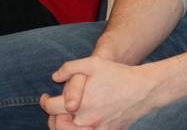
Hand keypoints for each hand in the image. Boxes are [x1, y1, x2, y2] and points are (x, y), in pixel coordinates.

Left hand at [42, 56, 162, 128]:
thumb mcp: (93, 63)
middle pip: (57, 125)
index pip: (50, 108)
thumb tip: (55, 77)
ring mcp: (97, 129)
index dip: (44, 101)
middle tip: (53, 108)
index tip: (45, 97)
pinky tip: (78, 122)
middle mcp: (87, 120)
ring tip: (64, 116)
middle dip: (52, 116)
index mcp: (80, 103)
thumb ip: (70, 68)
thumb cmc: (117, 74)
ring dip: (63, 126)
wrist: (143, 90)